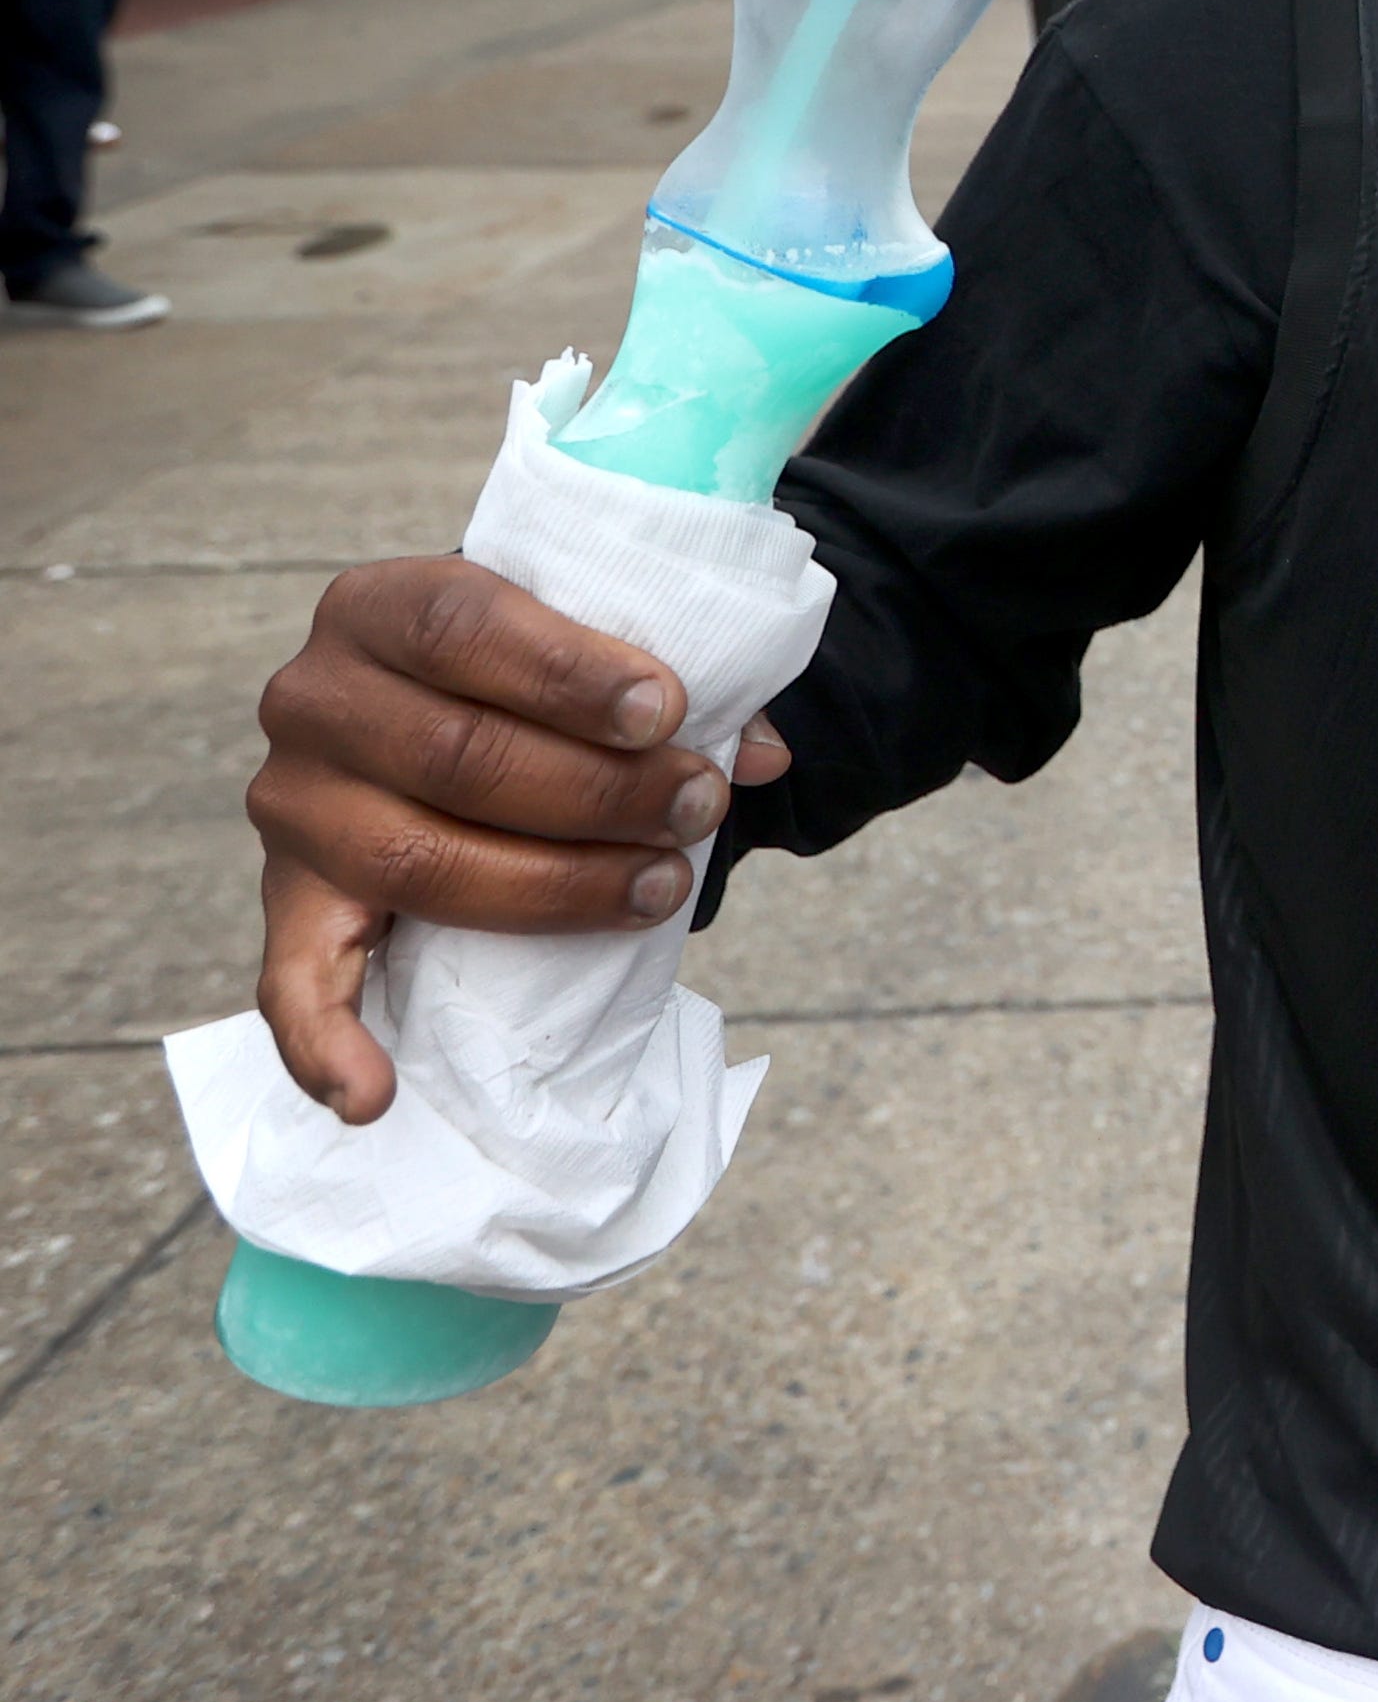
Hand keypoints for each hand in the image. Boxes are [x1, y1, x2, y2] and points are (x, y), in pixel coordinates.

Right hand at [245, 559, 792, 1121]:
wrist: (450, 708)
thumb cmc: (533, 677)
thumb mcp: (585, 653)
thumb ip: (673, 687)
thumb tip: (763, 756)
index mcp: (380, 606)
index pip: (467, 626)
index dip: (573, 672)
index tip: (670, 711)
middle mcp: (314, 699)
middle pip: (459, 754)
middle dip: (602, 790)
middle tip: (702, 805)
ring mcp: (294, 806)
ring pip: (422, 859)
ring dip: (556, 888)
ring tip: (661, 885)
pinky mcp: (289, 901)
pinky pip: (291, 984)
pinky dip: (326, 1047)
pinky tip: (374, 1096)